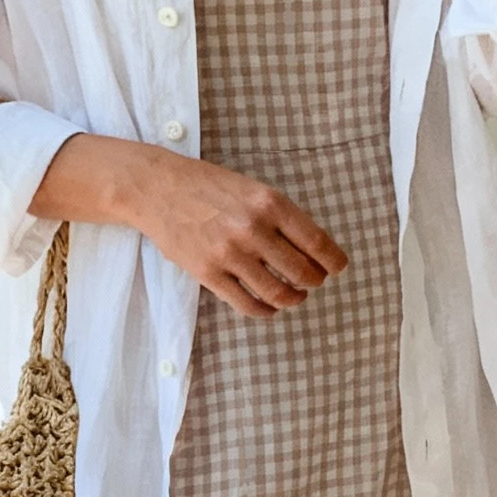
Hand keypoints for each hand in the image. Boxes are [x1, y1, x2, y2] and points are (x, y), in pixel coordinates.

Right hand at [34, 135, 347, 319]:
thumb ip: (279, 215)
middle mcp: (252, 229)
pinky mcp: (208, 274)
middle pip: (301, 272)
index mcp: (269, 203)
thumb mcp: (251, 188)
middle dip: (314, 281)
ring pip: (277, 292)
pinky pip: (247, 304)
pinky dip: (266, 310)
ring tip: (295, 296)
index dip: (333, 261)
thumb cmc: (208, 186)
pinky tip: (271, 307)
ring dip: (293, 299)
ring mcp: (230, 254)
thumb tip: (312, 248)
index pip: (316, 242)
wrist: (157, 188)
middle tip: (314, 282)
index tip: (338, 268)